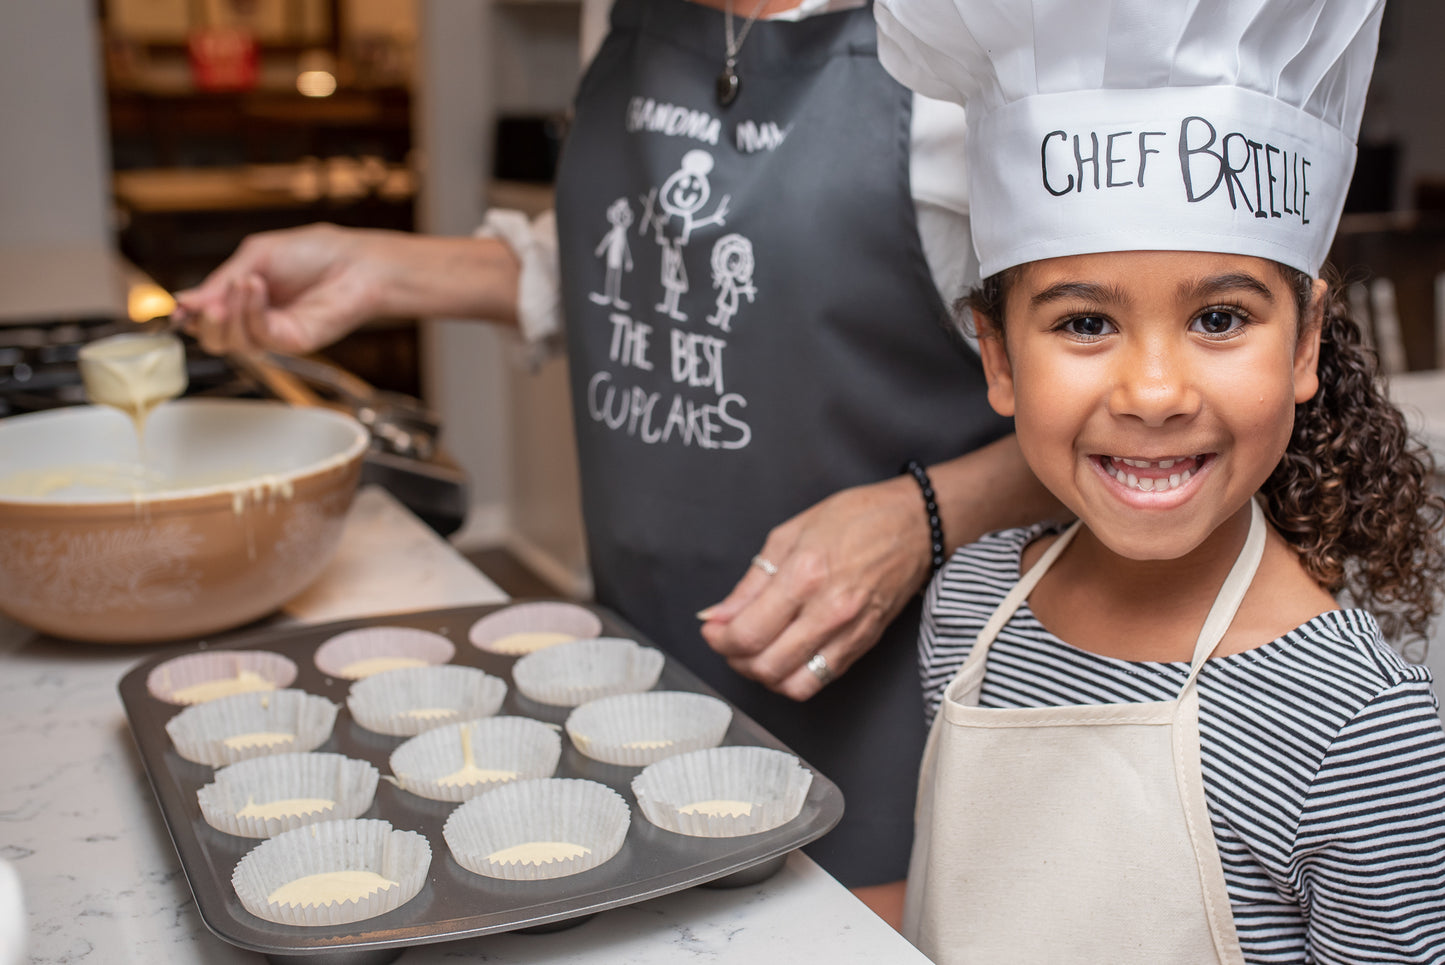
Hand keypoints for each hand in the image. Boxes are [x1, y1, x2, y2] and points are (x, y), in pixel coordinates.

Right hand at [173, 223, 389, 354]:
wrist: (355, 262)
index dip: (190, 316)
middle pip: (215, 339)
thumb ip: (220, 281)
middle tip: (207, 304)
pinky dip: (250, 311)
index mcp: (244, 298)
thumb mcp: (255, 256)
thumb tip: (184, 301)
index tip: (179, 308)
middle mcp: (257, 320)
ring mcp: (274, 333)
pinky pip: (258, 335)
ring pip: (232, 342)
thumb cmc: (314, 254)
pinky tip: (256, 287)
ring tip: (244, 283)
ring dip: (229, 311)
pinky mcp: (292, 341)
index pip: (207, 317)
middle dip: (205, 321)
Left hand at [698, 475, 931, 700]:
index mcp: (804, 575)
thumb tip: (718, 614)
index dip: (719, 639)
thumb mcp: (789, 534)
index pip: (748, 632)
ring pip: (792, 684)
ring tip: (755, 652)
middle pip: (765, 665)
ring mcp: (849, 632)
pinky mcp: (863, 644)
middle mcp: (828, 610)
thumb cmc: (856, 518)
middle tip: (728, 640)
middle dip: (735, 659)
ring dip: (763, 675)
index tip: (712, 630)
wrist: (915, 524)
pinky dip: (793, 678)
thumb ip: (751, 582)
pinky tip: (784, 657)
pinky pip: (819, 681)